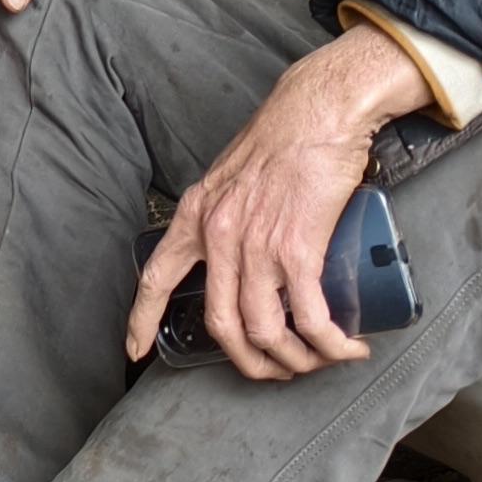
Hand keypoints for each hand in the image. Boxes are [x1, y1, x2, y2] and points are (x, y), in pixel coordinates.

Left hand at [127, 24, 430, 379]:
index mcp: (197, 215)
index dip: (142, 320)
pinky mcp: (299, 250)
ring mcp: (257, 246)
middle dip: (250, 362)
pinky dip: (329, 343)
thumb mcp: (232, 175)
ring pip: (264, 330)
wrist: (318, 110)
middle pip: (221, 325)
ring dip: (294, 360)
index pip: (156, 277)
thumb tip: (243, 249)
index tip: (136, 351)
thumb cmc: (284, 134)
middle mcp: (219, 235)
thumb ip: (227, 211)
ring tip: (317, 361)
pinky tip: (345, 347)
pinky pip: (310, 318)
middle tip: (275, 370)